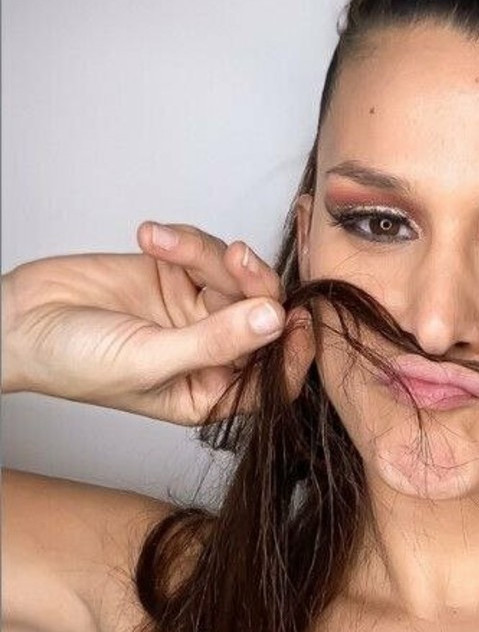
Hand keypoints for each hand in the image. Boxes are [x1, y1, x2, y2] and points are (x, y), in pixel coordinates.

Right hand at [1, 223, 310, 423]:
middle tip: (234, 258)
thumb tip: (272, 320)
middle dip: (253, 284)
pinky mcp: (175, 274)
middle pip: (261, 315)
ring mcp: (195, 312)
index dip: (293, 349)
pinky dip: (182, 238)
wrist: (17, 322)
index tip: (297, 318)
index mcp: (213, 394)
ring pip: (234, 275)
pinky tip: (149, 237)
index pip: (273, 376)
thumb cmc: (74, 364)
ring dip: (207, 252)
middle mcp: (213, 355)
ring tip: (163, 242)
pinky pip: (202, 250)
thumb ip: (215, 342)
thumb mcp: (151, 360)